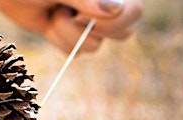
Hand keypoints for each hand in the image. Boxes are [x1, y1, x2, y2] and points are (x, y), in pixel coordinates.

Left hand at [0, 0, 142, 52]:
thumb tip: (117, 8)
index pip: (133, 12)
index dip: (113, 21)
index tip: (82, 15)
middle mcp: (104, 4)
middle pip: (122, 33)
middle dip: (88, 30)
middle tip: (65, 13)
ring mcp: (88, 20)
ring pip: (94, 46)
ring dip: (67, 34)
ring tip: (53, 14)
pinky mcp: (71, 34)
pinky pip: (76, 53)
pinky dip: (60, 42)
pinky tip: (49, 24)